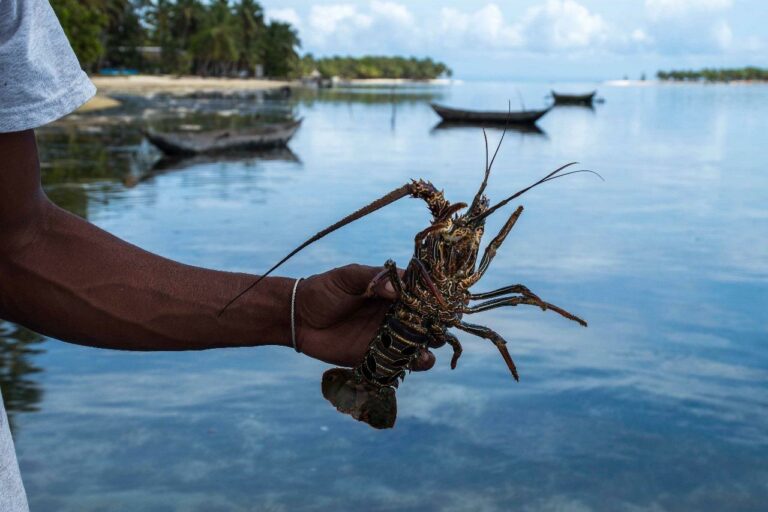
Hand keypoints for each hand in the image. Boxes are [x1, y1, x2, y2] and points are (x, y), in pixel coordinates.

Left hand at [294, 264, 435, 369]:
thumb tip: (396, 290)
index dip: (437, 295)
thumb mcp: (346, 277)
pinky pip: (402, 362)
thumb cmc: (323, 290)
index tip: (449, 299)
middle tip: (443, 325)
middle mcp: (394, 313)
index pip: (421, 291)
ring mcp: (388, 336)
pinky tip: (421, 361)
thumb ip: (371, 279)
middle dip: (439, 322)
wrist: (298, 318)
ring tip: (433, 344)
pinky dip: (415, 363)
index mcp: (392, 291)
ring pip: (419, 342)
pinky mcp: (378, 357)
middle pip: (426, 318)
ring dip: (431, 344)